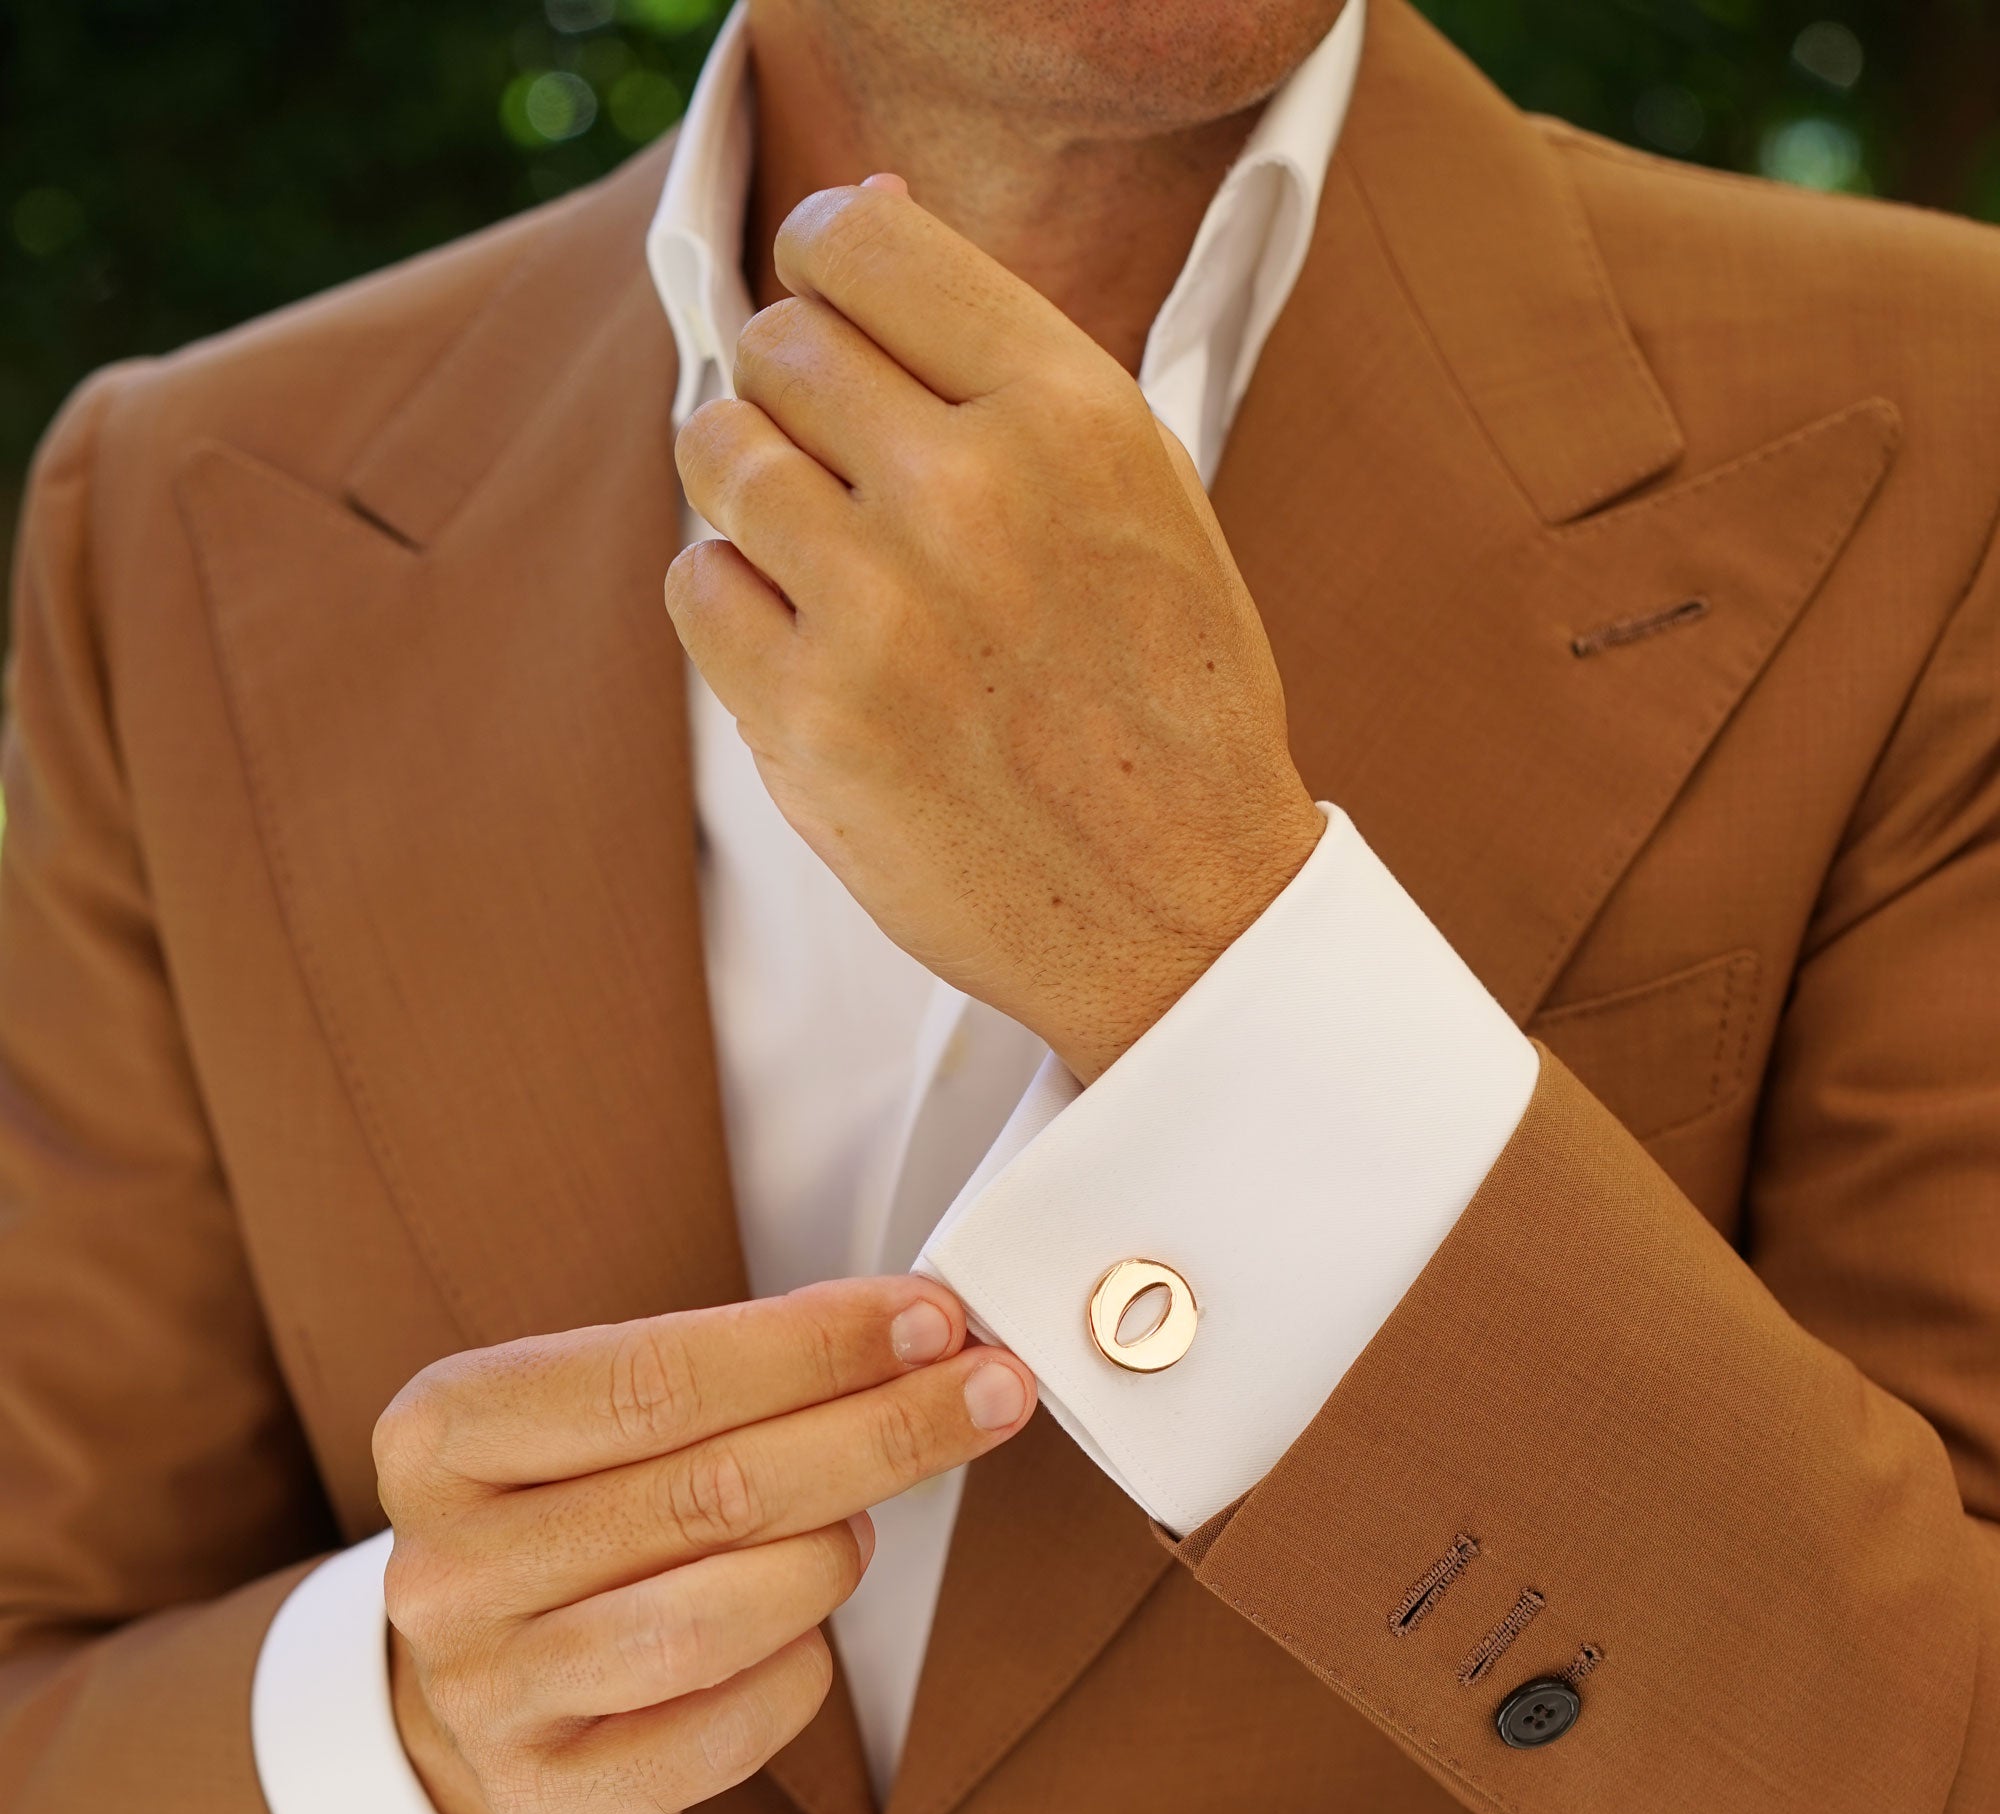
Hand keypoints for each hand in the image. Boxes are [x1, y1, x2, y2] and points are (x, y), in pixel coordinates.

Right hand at [372, 1279, 1035, 1813]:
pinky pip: (728, 1731)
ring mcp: (488, 1693)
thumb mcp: (599, 1422)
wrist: (478, 1688)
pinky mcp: (550, 1795)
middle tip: (986, 1396)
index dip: (815, 1347)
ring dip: (827, 1563)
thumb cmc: (575, 1525)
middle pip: (712, 1492)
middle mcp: (447, 1567)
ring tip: (853, 1532)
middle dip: (879, 1433)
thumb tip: (917, 1337)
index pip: (656, 1377)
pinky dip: (796, 1673)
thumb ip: (728, 1374)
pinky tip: (803, 1639)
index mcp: (443, 1435)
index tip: (932, 1320)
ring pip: (719, 1620)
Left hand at [665, 178, 1323, 1082]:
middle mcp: (969, 492)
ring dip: (746, 483)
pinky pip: (697, 587)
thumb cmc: (1166, 701)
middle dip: (794, 390)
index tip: (826, 301)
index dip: (822, 260)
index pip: (862, 243)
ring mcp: (879, 609)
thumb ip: (1003, 355)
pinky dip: (732, 602)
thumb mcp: (1142, 489)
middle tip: (843, 466)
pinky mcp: (809, 721)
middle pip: (780, 343)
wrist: (1184, 910)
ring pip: (717, 451)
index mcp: (1069, 412)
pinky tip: (808, 637)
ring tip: (813, 544)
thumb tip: (867, 206)